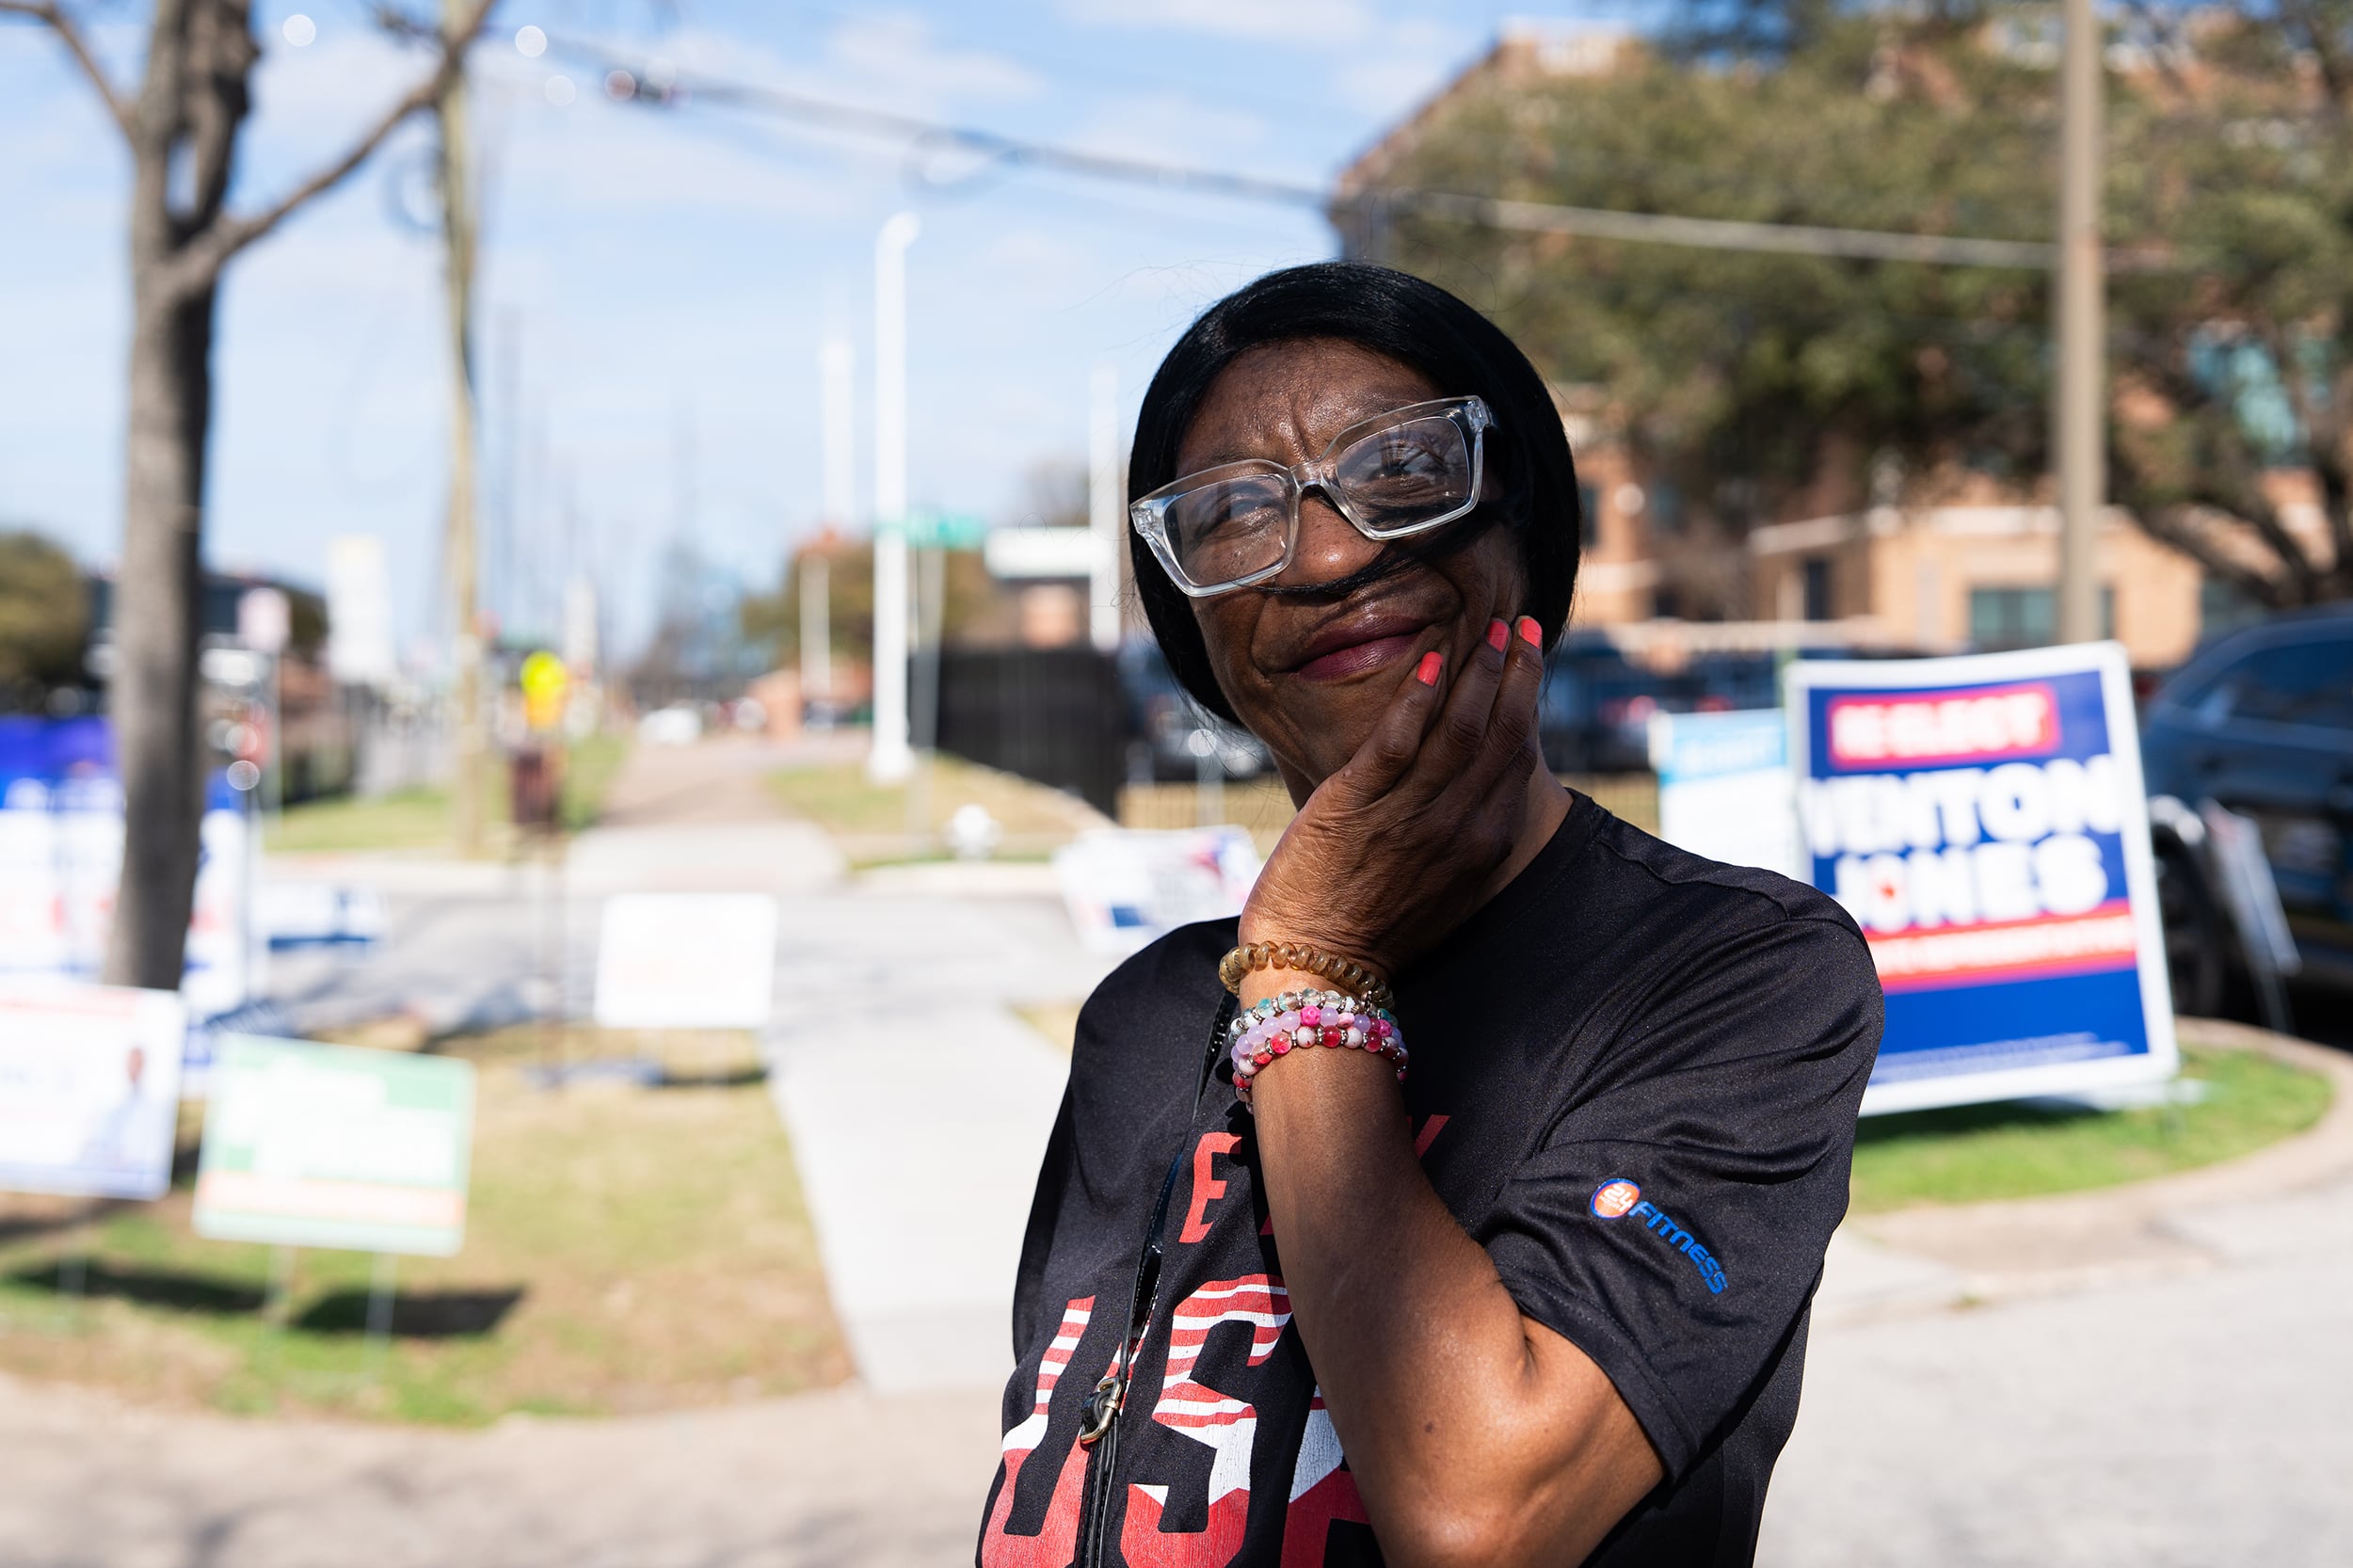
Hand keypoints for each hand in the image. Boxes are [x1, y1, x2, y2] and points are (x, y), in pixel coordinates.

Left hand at [1239, 616, 1548, 980]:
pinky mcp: (1357, 807)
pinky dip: (1417, 700)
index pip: (1519, 758)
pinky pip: (1398, 743)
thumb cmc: (1373, 926)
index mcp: (1483, 846)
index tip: (1533, 655)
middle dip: (1516, 673)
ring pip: (1459, 731)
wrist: (1318, 968)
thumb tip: (1474, 785)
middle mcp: (1457, 827)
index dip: (1530, 699)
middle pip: (1502, 735)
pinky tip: (1431, 662)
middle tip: (1524, 624)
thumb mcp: (1442, 884)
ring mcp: (1409, 816)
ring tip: (1489, 631)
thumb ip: (1464, 834)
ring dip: (1478, 674)